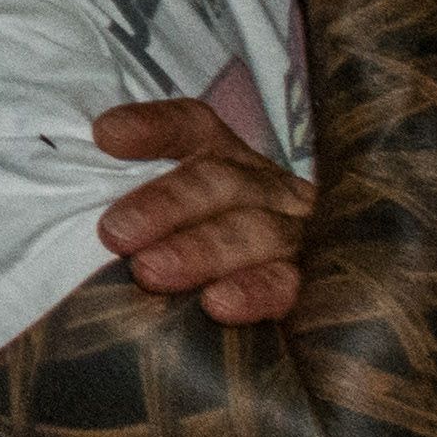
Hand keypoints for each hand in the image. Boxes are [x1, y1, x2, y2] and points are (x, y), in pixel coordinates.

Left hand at [93, 96, 315, 325]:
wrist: (347, 309)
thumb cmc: (221, 264)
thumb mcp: (185, 226)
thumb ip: (142, 210)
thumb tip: (89, 179)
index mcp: (233, 164)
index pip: (194, 127)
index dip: (153, 127)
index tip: (106, 137)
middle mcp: (270, 192)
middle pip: (221, 182)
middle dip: (165, 204)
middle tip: (116, 233)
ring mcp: (303, 238)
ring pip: (258, 231)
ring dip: (203, 250)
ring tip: (152, 271)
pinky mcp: (325, 290)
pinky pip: (293, 288)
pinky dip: (255, 293)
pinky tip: (220, 305)